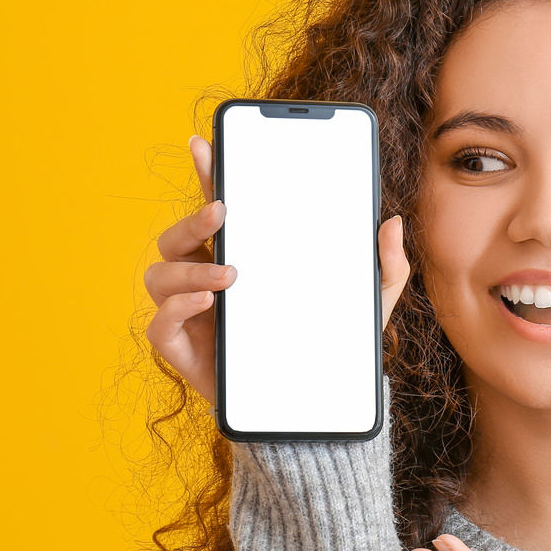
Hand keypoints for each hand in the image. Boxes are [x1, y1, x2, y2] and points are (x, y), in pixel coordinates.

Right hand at [144, 133, 412, 401]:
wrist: (315, 406)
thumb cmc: (330, 343)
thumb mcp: (367, 302)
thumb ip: (385, 265)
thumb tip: (392, 222)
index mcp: (245, 256)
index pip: (217, 207)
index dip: (206, 173)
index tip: (205, 144)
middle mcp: (208, 279)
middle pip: (177, 237)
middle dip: (191, 219)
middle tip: (223, 212)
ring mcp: (192, 314)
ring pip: (160, 274)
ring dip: (188, 269)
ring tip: (229, 275)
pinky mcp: (184, 351)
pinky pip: (158, 324)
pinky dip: (175, 309)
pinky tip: (206, 304)